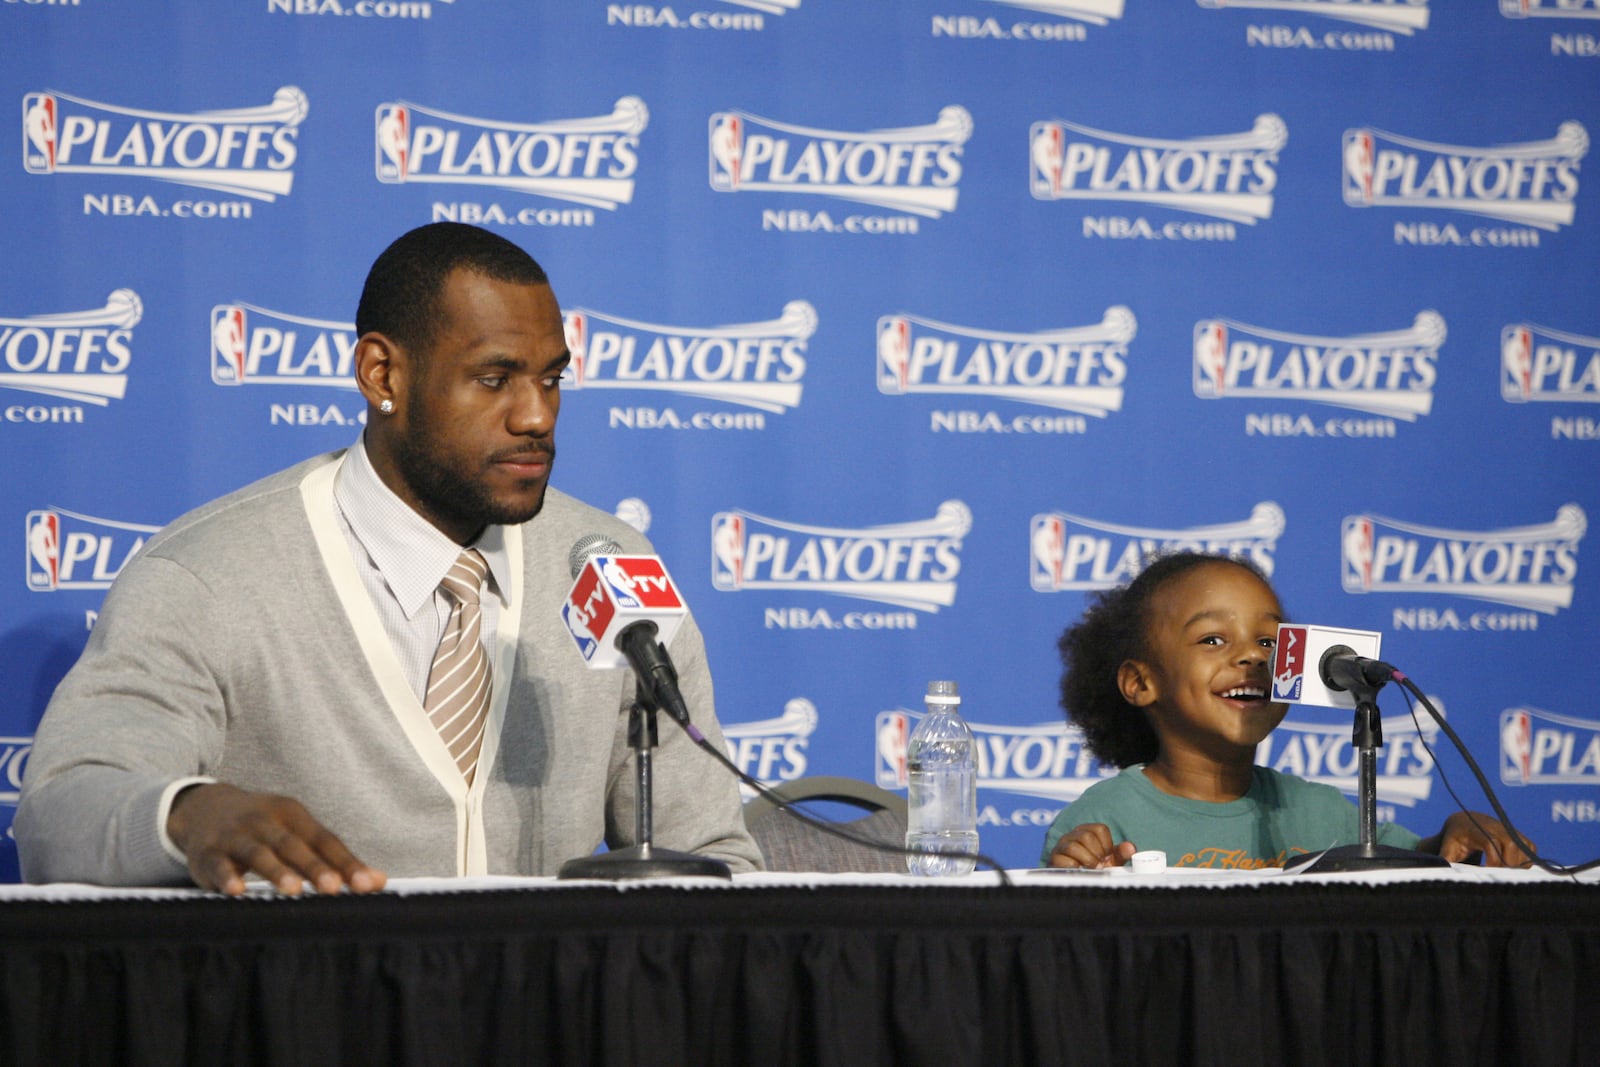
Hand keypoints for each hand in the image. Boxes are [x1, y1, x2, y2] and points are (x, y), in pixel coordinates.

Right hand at [167, 783, 387, 895]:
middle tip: (334, 889)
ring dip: (275, 870)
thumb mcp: (298, 834)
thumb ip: (334, 859)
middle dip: (314, 867)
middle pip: (294, 845)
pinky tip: (237, 891)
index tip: (368, 886)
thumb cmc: (266, 828)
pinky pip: (218, 865)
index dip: (346, 863)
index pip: (326, 840)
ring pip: (258, 852)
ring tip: (292, 890)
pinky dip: (227, 877)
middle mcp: (266, 821)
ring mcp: (235, 835)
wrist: (205, 808)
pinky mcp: (208, 853)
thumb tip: (379, 883)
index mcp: (294, 815)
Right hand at [1048, 823, 1136, 868]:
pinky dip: (1075, 868)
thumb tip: (1131, 847)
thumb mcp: (1110, 862)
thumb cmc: (1095, 870)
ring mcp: (1061, 846)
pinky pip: (1063, 860)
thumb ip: (1120, 854)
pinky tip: (1080, 872)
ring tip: (1091, 869)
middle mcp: (1072, 835)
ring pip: (1073, 847)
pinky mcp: (1053, 859)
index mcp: (1086, 831)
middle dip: (1097, 854)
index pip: (1100, 829)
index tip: (1106, 857)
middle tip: (1099, 865)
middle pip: (1086, 836)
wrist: (1078, 883)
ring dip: (1087, 861)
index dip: (1107, 845)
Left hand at [1431, 810, 1535, 867]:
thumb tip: (1443, 873)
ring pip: (1522, 848)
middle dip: (1507, 865)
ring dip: (1517, 865)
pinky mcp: (1518, 835)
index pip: (1490, 842)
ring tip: (1505, 875)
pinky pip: (1530, 849)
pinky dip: (1526, 860)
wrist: (1464, 821)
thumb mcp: (1447, 848)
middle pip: (1510, 846)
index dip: (1493, 860)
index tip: (1489, 874)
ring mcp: (1509, 830)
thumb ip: (1446, 861)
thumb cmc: (1455, 838)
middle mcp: (1495, 827)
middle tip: (1499, 878)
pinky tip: (1513, 868)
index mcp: (1476, 830)